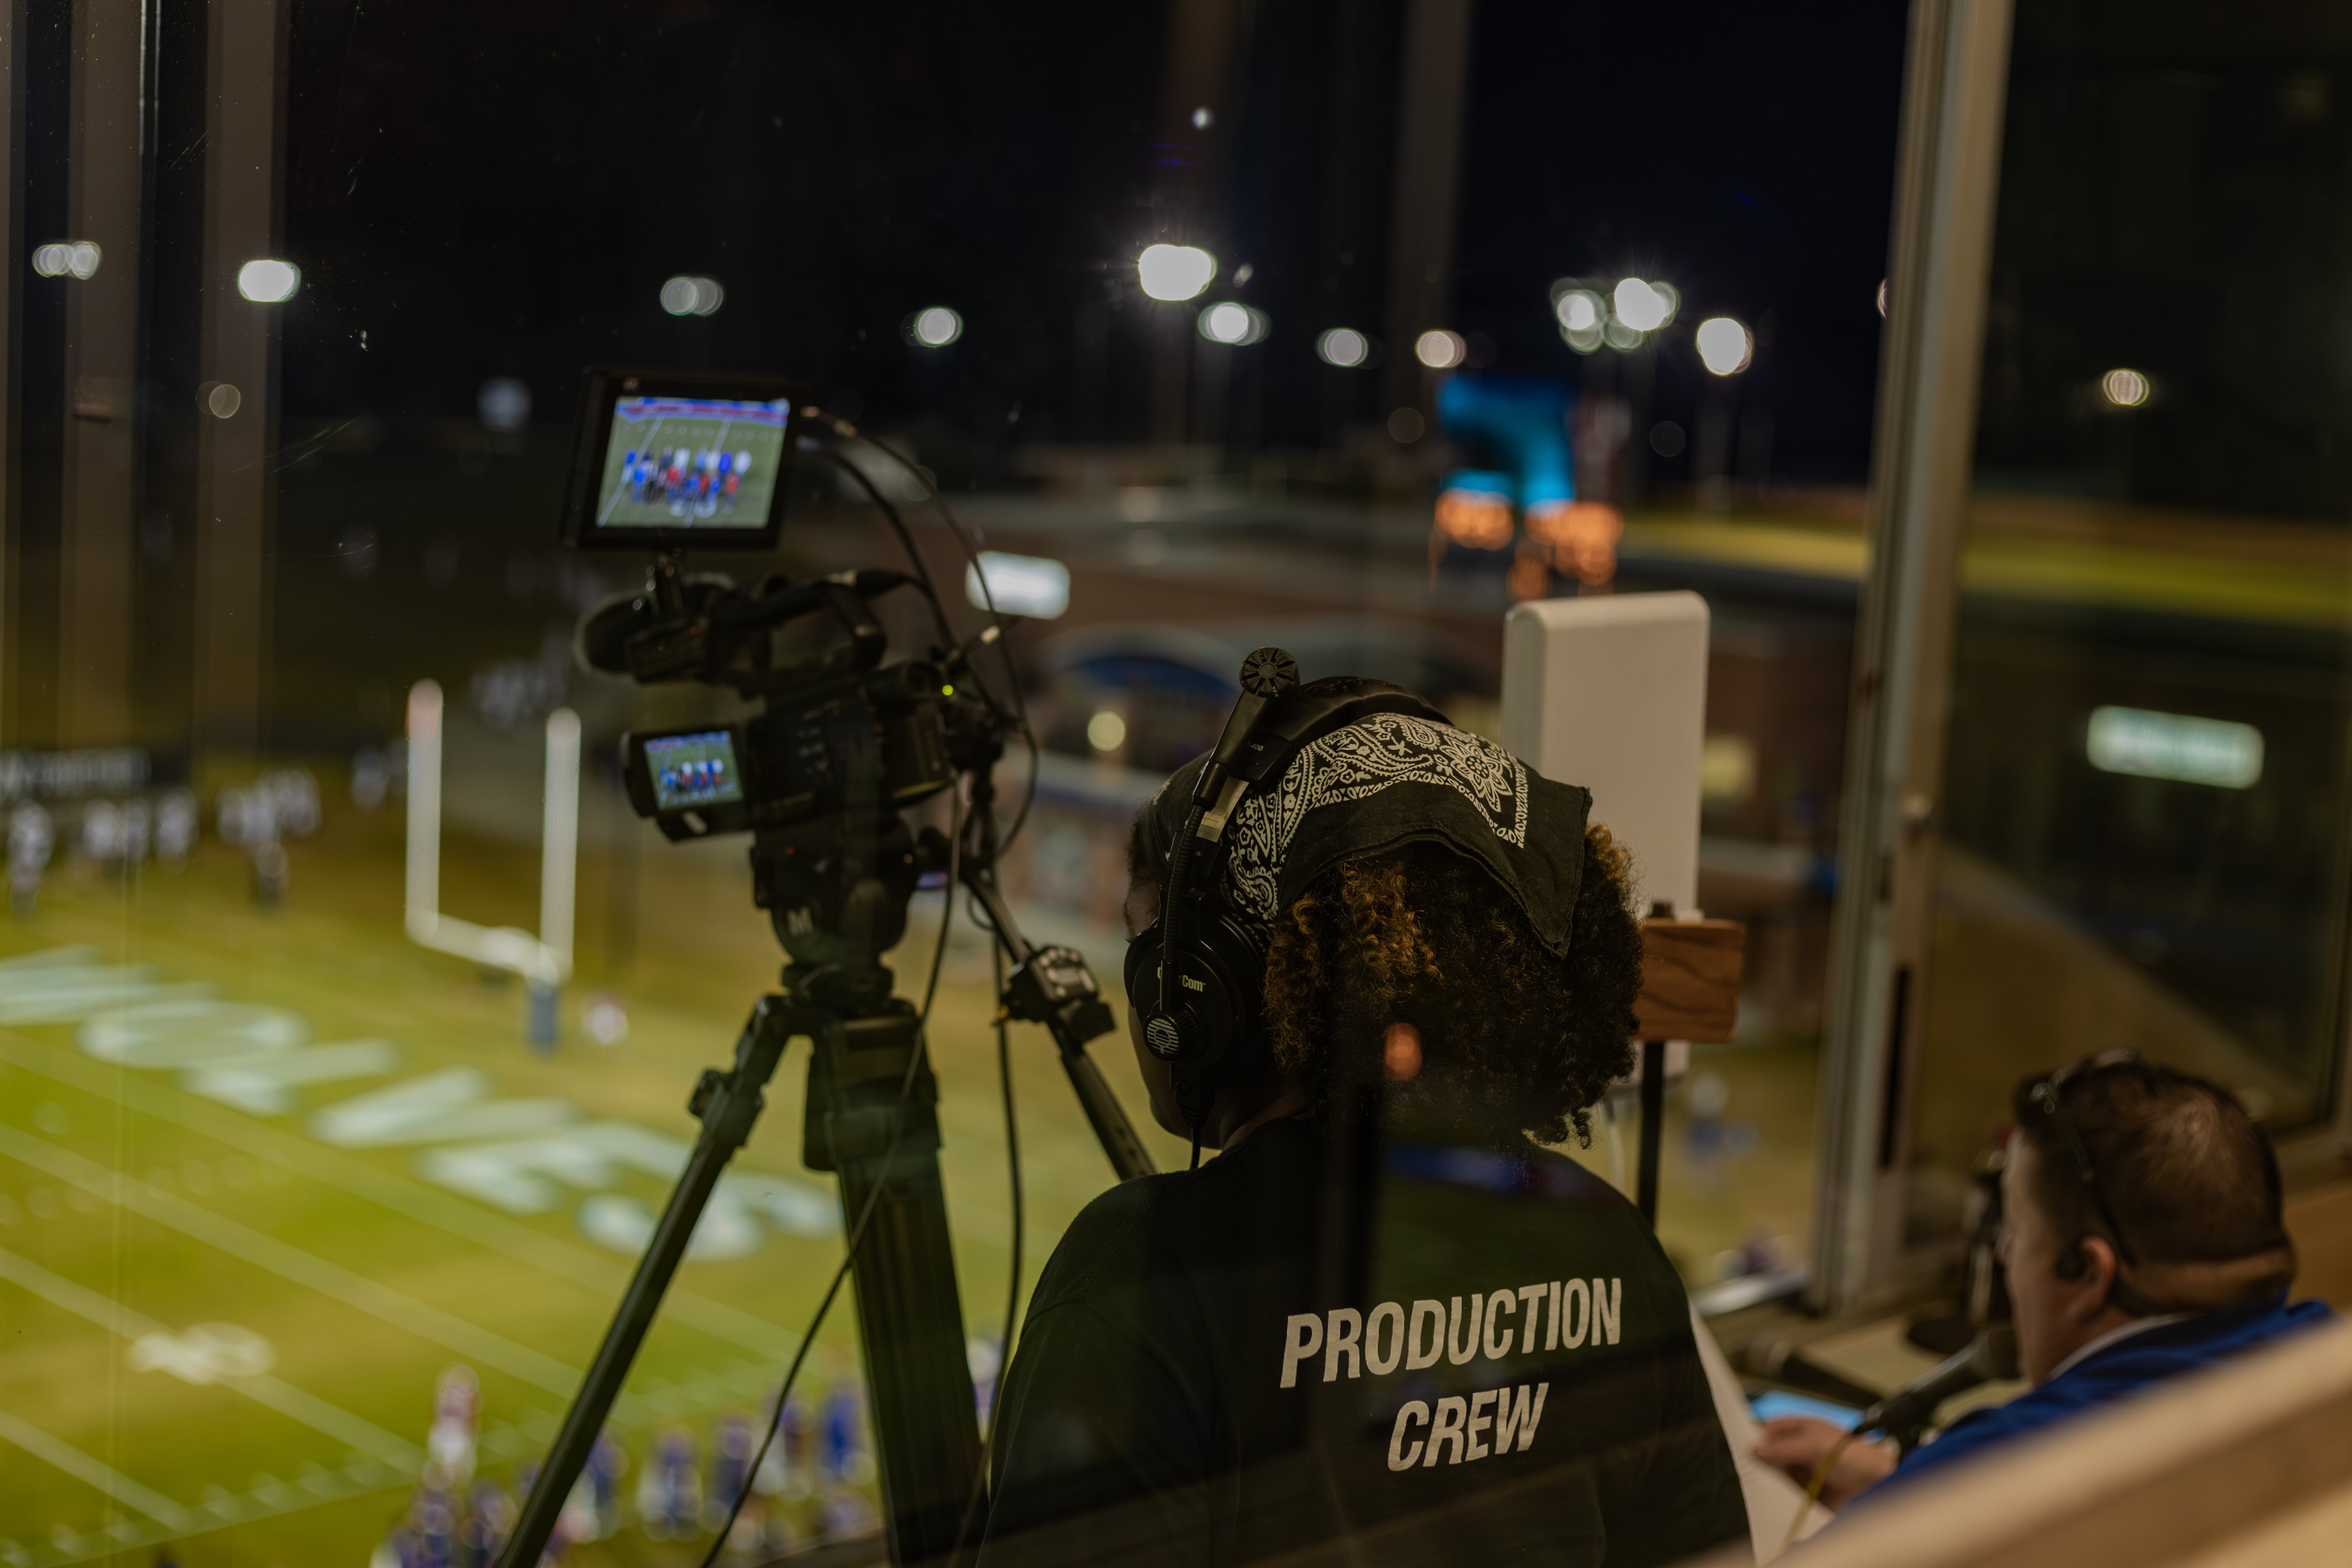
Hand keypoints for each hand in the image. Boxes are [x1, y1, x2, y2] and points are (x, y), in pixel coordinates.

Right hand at [1754, 1417, 1898, 1511]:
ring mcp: (1802, 1471)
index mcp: (1800, 1429)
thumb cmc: (1854, 1455)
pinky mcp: (1807, 1492)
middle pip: (1770, 1454)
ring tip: (1759, 1486)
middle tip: (1747, 1470)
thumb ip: (1785, 1447)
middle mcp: (1799, 1449)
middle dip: (1760, 1462)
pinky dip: (1780, 1497)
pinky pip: (1786, 1494)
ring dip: (1769, 1481)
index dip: (1754, 1436)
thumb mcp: (1815, 1445)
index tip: (1739, 1447)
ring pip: (1776, 1475)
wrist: (1878, 1483)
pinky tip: (1775, 1499)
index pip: (1768, 1429)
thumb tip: (1755, 1449)